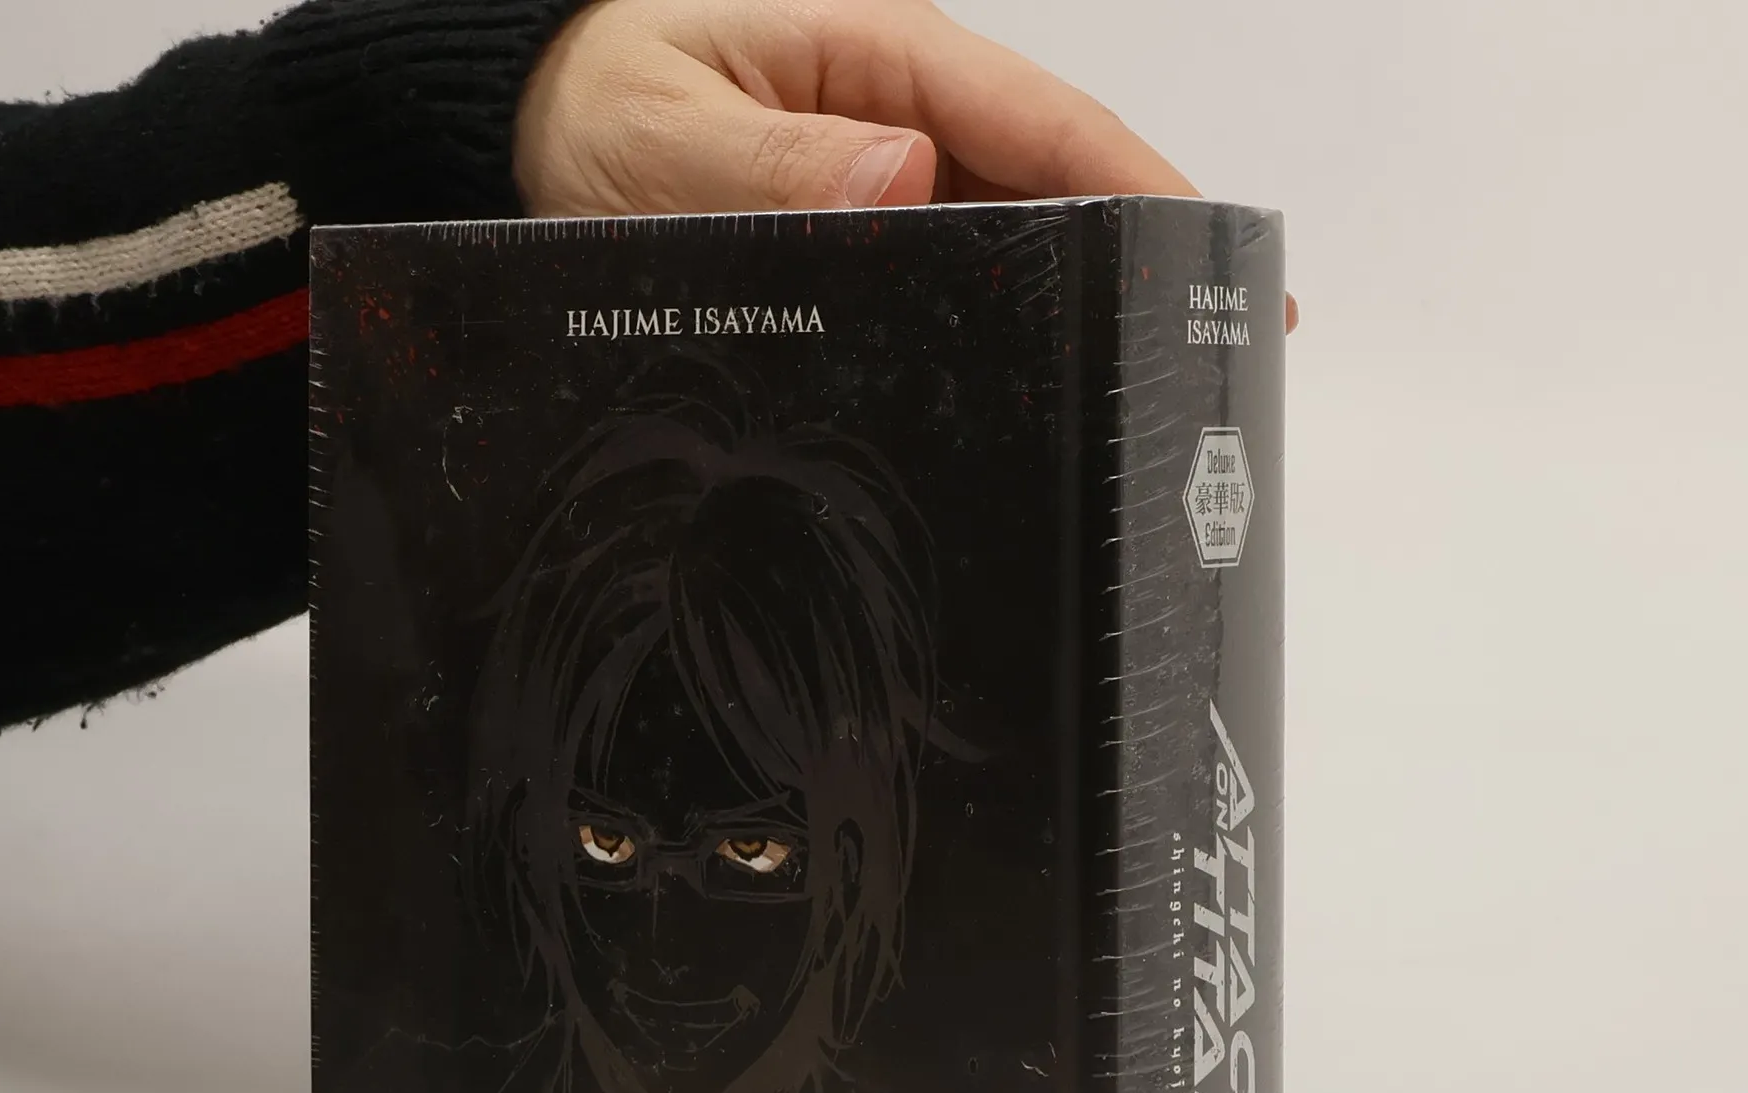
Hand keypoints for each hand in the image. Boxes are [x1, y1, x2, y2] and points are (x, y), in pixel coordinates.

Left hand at [517, 0, 1298, 331]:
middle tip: (1218, 347)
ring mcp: (892, 170)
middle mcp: (906, 112)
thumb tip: (903, 176)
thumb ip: (771, 163)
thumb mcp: (663, 128)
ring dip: (1085, 296)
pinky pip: (958, 268)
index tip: (1211, 258)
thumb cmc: (589, 100)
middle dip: (1141, 256)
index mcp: (881, 57)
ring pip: (1018, 231)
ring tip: (1153, 380)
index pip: (1042, 119)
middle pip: (1058, 181)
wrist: (529, 118)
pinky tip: (1041, 375)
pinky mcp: (868, 225)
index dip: (1140, 186)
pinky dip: (1008, 315)